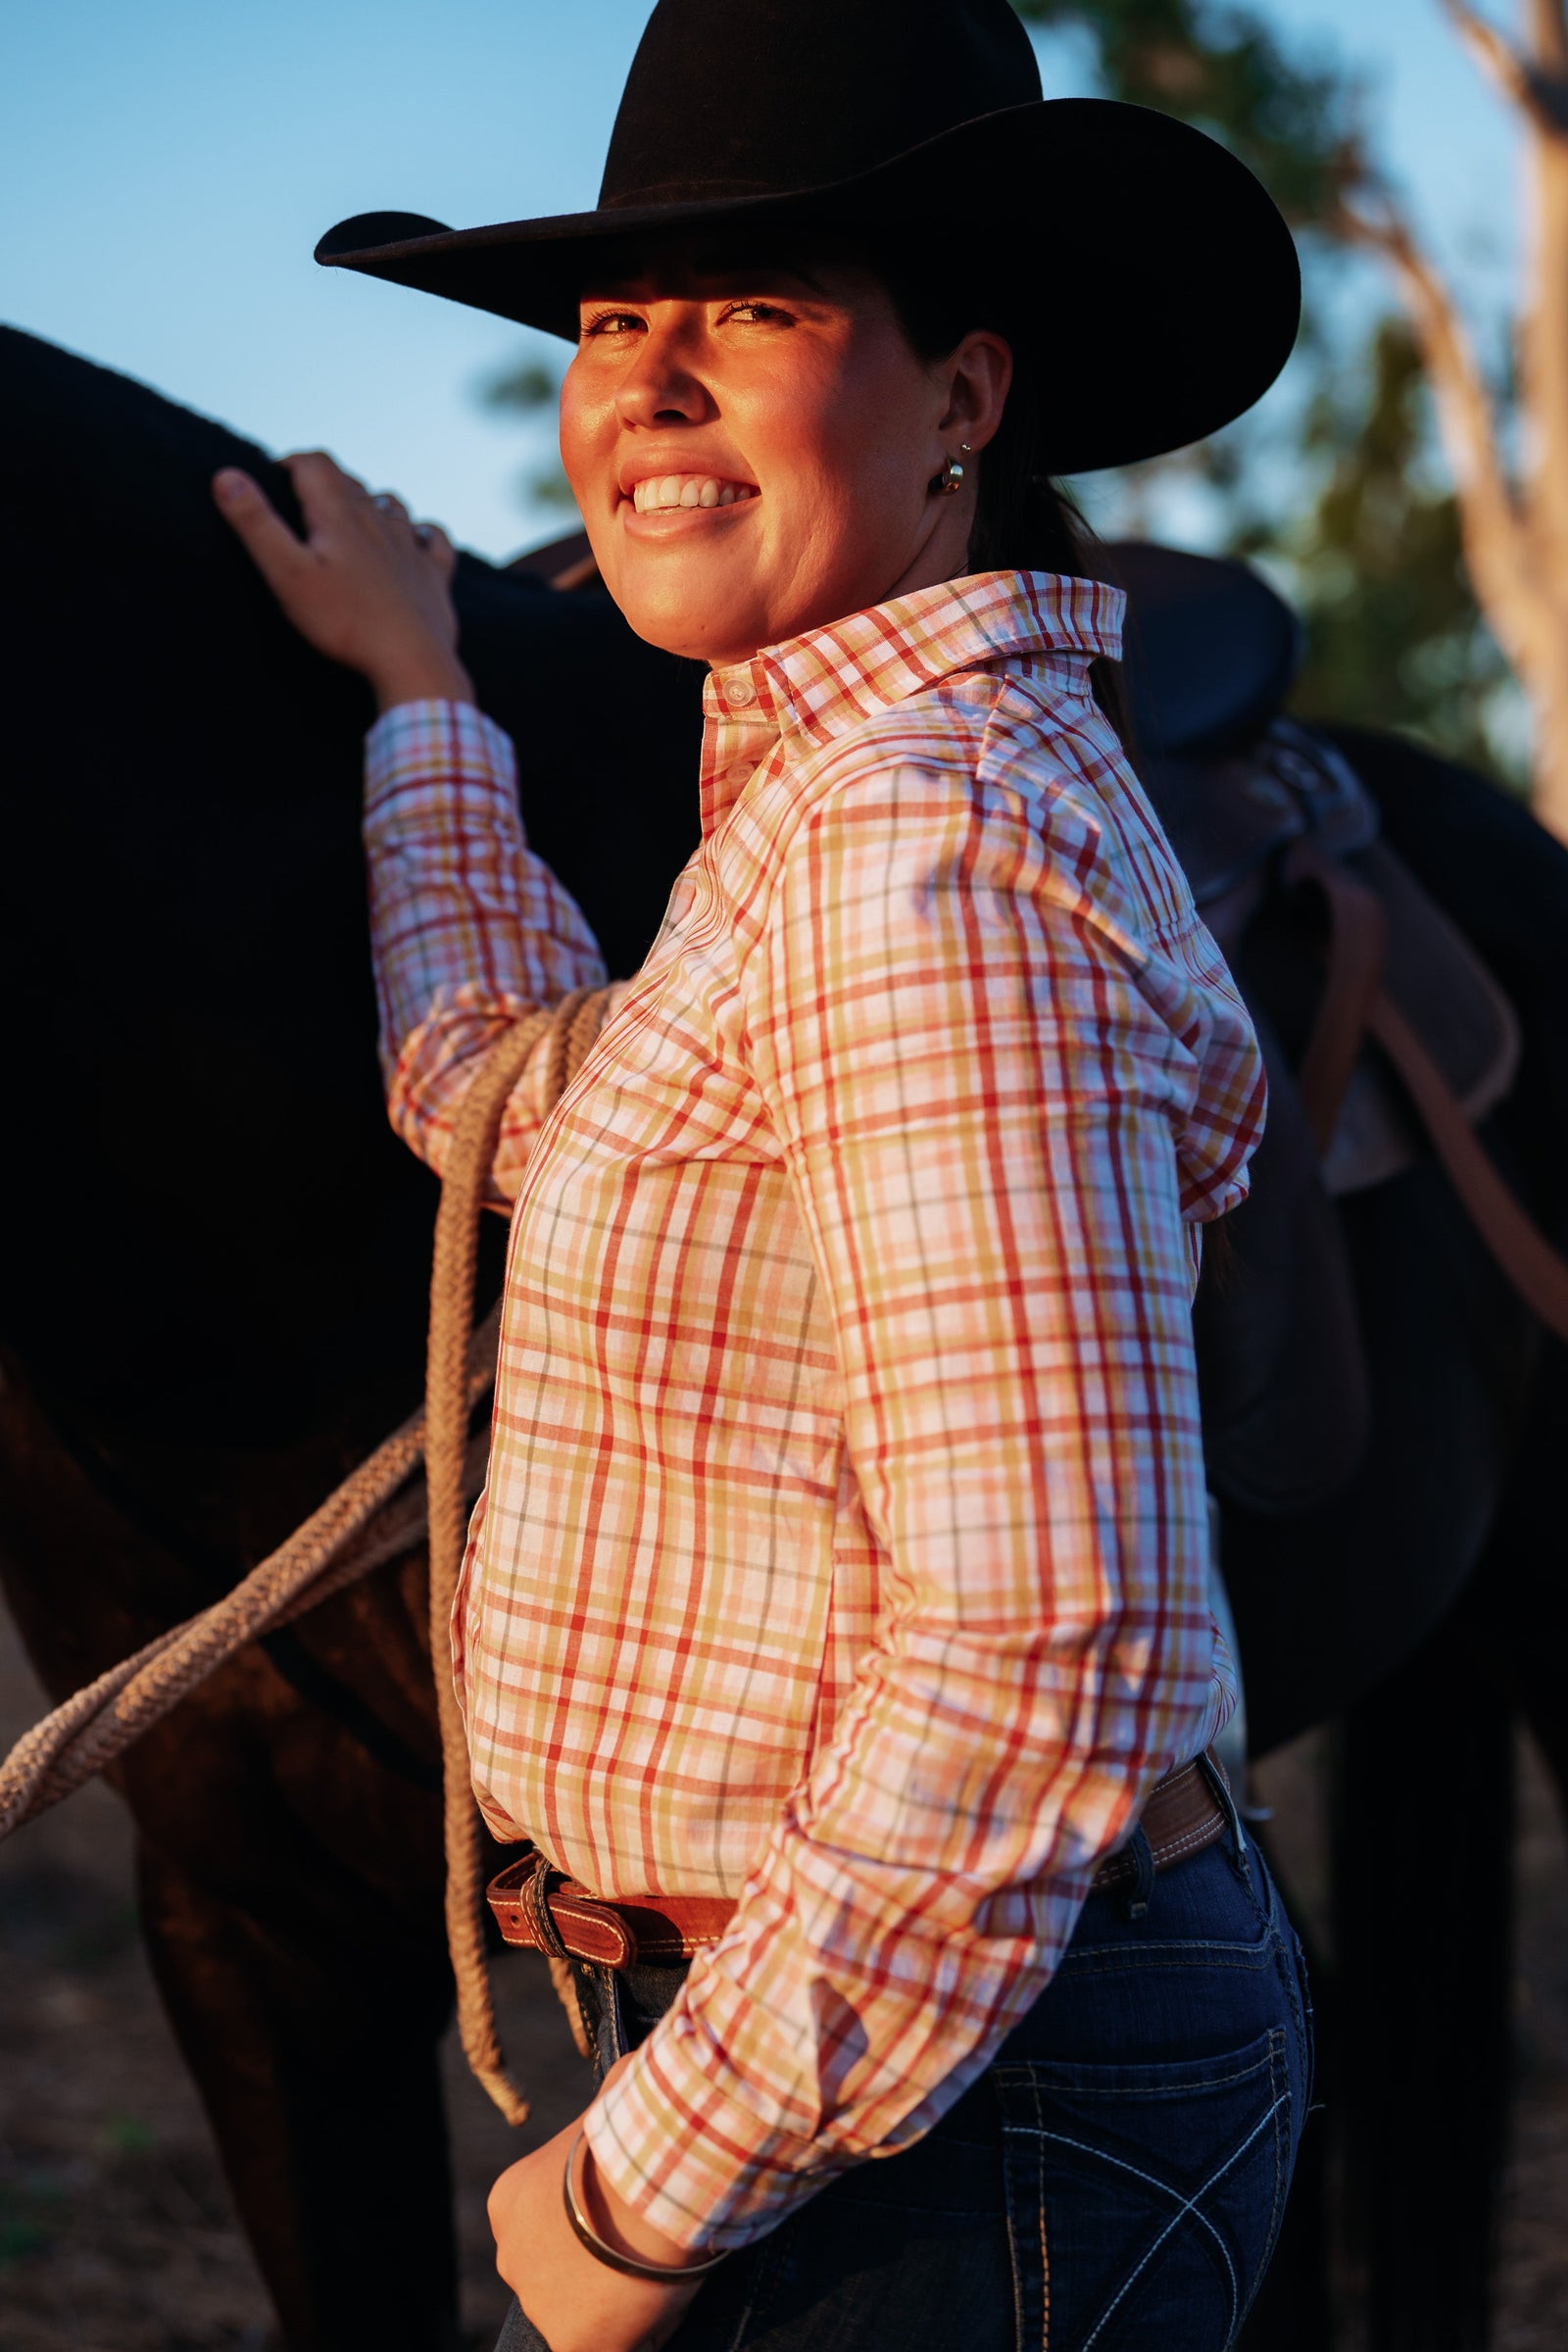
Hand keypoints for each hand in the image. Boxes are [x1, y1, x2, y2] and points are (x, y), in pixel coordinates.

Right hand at [212, 450, 474, 709]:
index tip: (272, 479)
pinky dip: (421, 532)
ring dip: (368, 502)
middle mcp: (379, 521)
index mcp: (341, 514)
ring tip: (349, 519)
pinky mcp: (435, 576)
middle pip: (349, 482)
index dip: (290, 463)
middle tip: (300, 504)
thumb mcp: (287, 574)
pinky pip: (434, 539)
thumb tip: (225, 475)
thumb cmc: (344, 621)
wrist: (411, 661)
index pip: (314, 463)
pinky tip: (415, 539)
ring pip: (390, 504)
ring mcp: (411, 547)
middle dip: (323, 483)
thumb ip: (256, 524)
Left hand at [488, 2065, 708, 2351]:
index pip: (550, 2226)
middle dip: (596, 2265)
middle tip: (645, 2246)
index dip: (589, 2226)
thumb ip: (610, 2106)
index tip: (625, 2218)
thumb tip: (631, 2068)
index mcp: (510, 2201)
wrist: (651, 2170)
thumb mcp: (612, 2105)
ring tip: (661, 2273)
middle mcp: (512, 2259)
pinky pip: (604, 2350)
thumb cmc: (635, 2126)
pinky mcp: (575, 2343)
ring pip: (581, 2314)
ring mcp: (539, 2305)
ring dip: (616, 2301)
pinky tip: (656, 2316)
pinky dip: (634, 2339)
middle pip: (557, 2273)